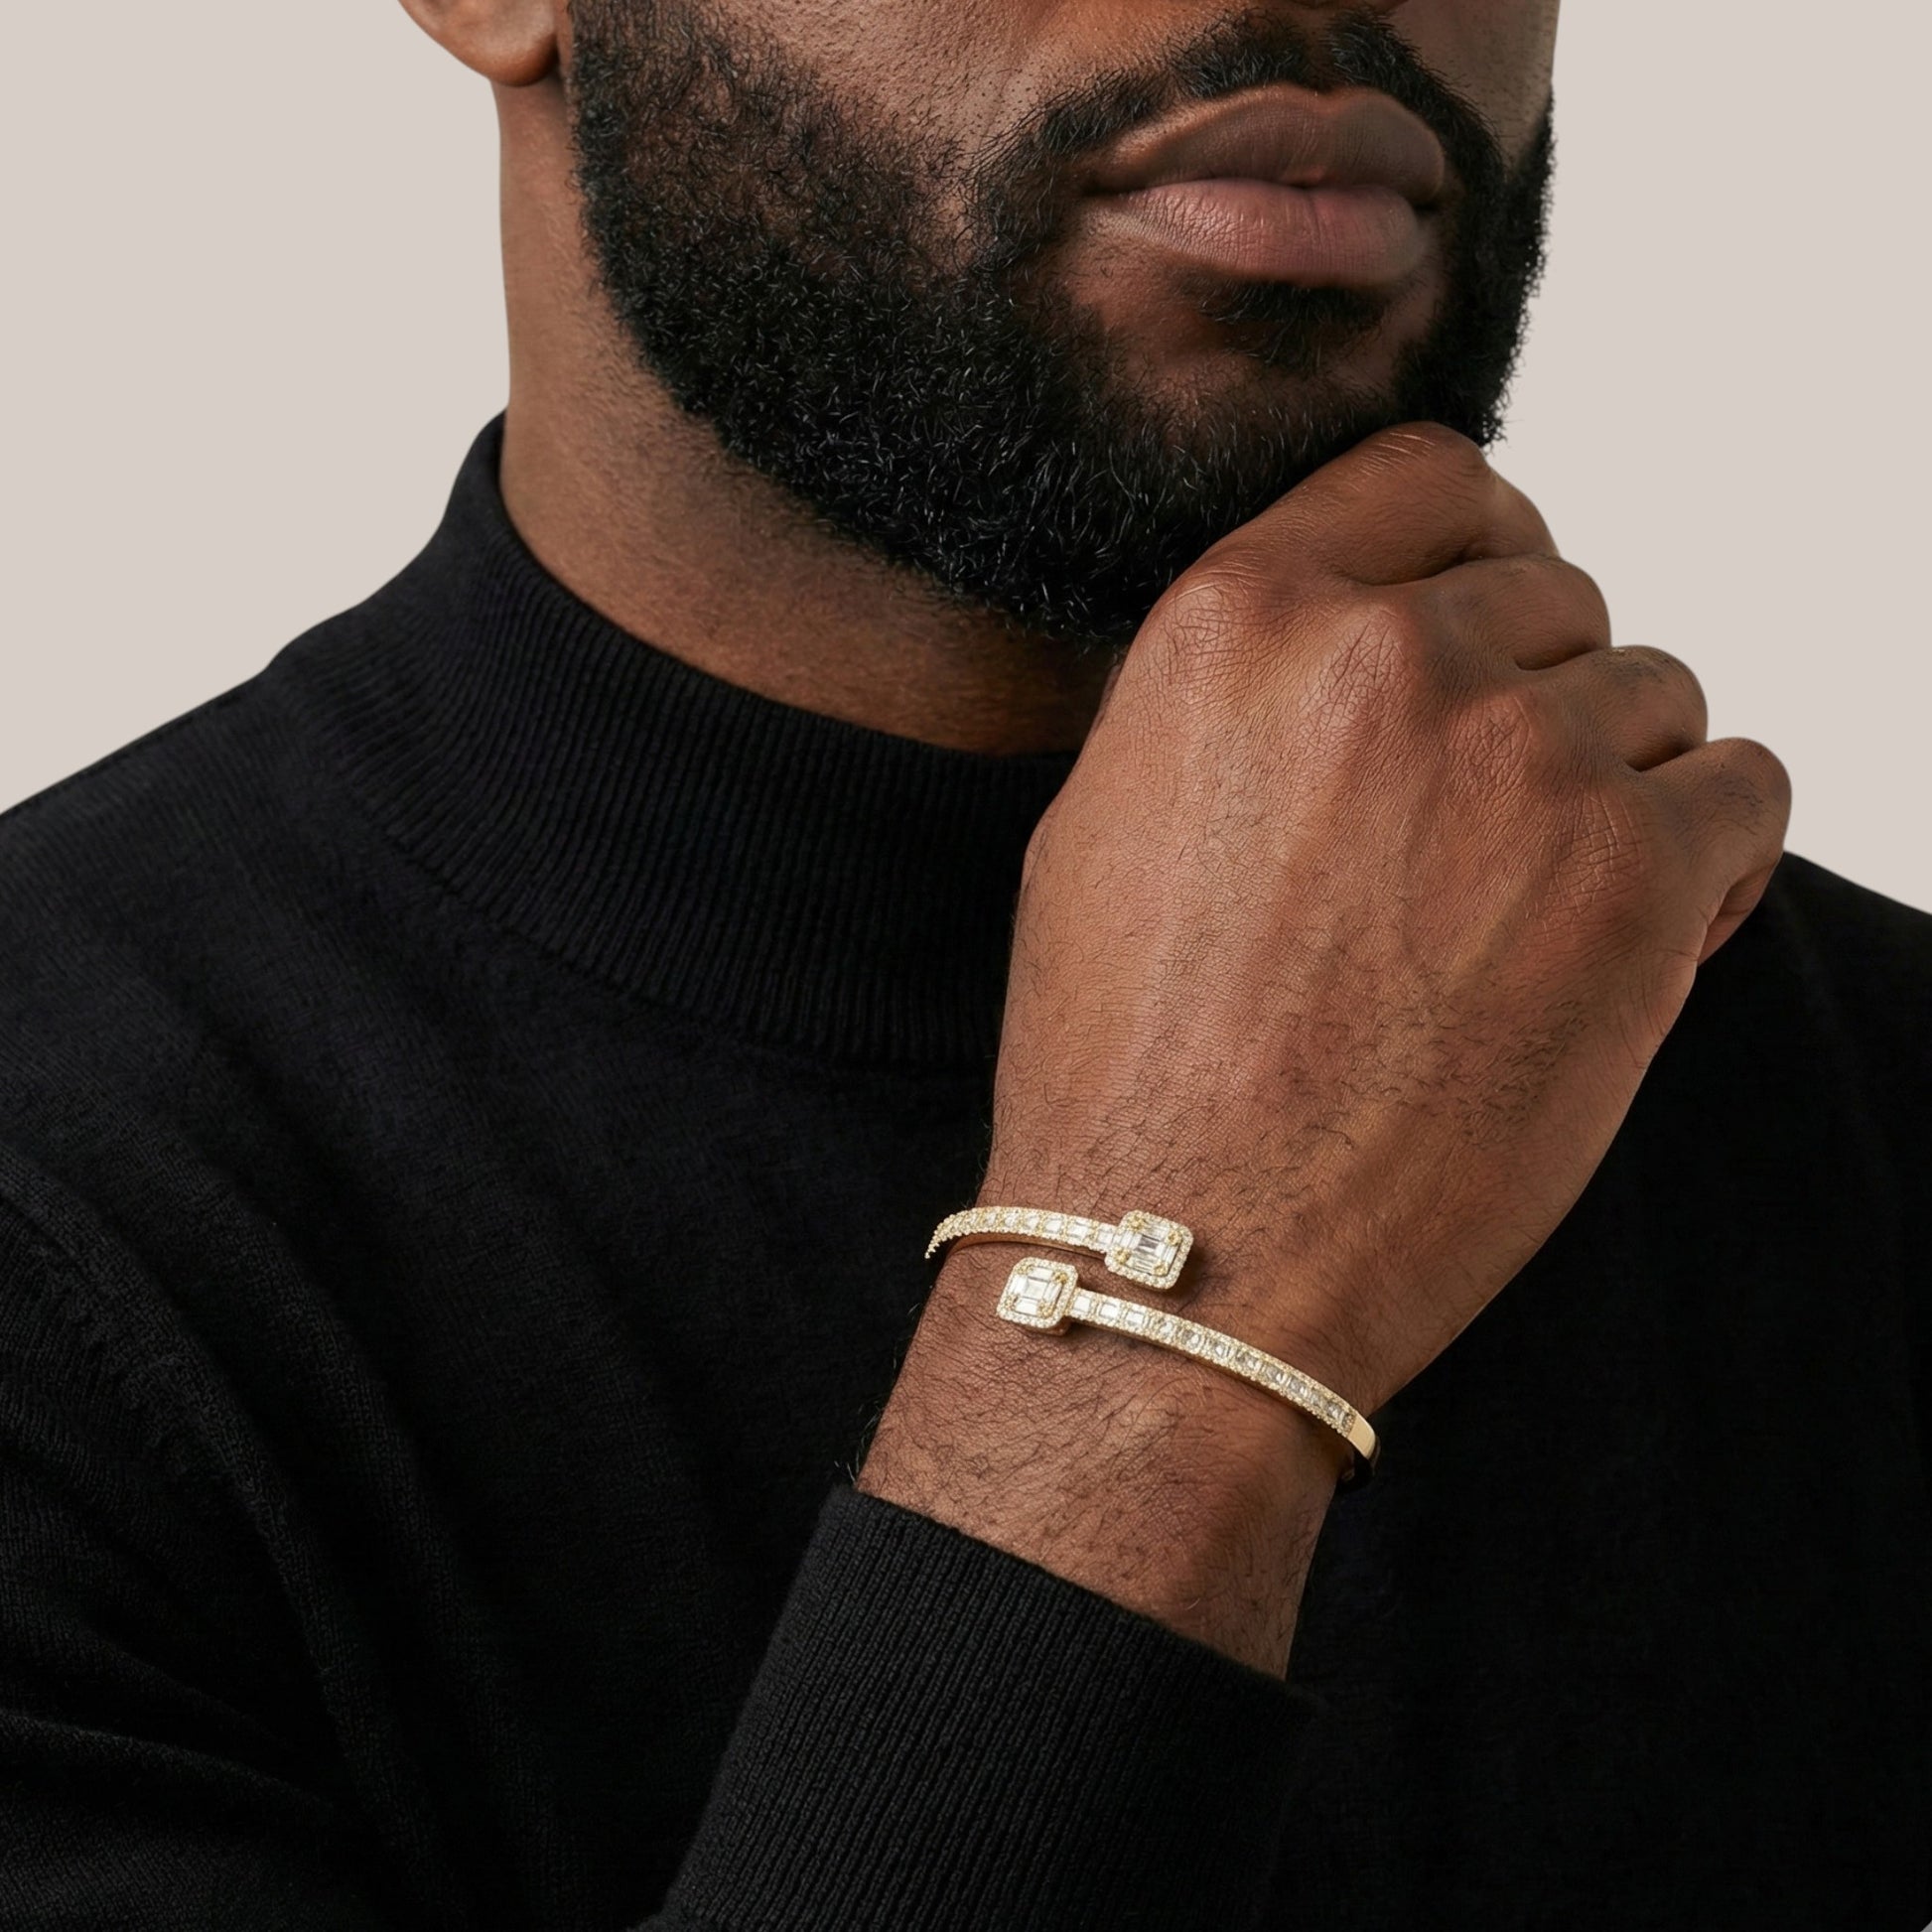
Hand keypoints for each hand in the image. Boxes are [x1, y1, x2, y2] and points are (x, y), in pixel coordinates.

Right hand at [859, 424, 1790, 1672]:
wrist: (1186, 1255)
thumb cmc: (1131, 1066)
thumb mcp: (1110, 819)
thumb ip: (1243, 693)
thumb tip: (1361, 637)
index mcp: (1234, 620)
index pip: (1433, 477)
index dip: (1478, 548)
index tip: (1487, 623)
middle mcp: (1380, 654)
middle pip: (1555, 594)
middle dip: (1537, 697)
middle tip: (1486, 835)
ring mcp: (1516, 754)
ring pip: (1656, 694)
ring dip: (1615, 789)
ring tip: (1530, 921)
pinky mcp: (1632, 870)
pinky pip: (1742, 790)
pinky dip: (1701, 862)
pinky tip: (1618, 948)